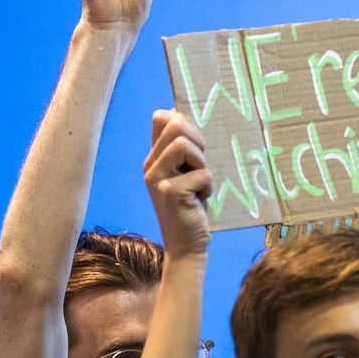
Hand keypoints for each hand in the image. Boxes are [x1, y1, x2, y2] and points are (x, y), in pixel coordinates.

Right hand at [145, 110, 211, 256]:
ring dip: (202, 163)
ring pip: (184, 144)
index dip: (184, 122)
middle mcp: (150, 165)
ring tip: (199, 182)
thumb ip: (180, 148)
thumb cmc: (191, 208)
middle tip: (200, 165)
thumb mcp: (185, 173)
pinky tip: (200, 200)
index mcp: (153, 158)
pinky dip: (208, 186)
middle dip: (197, 139)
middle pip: (175, 124)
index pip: (161, 118)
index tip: (194, 146)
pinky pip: (203, 172)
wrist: (187, 245)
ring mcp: (157, 178)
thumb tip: (174, 112)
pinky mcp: (170, 192)